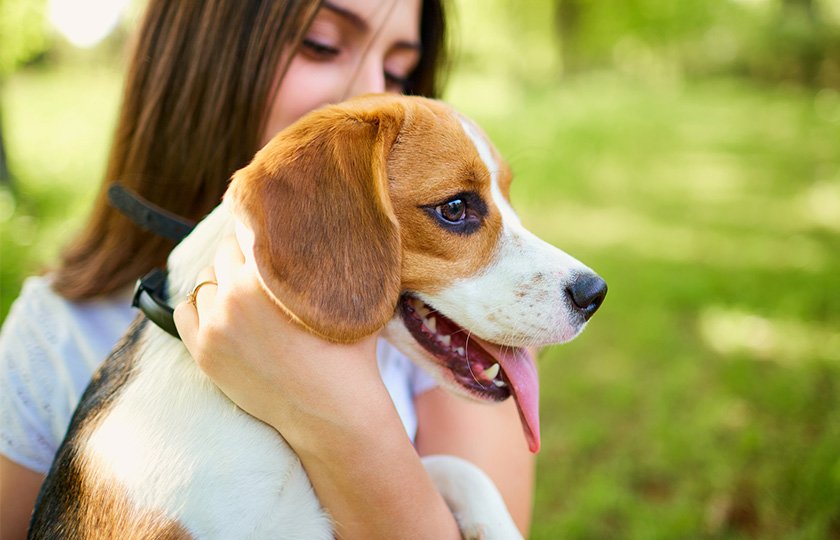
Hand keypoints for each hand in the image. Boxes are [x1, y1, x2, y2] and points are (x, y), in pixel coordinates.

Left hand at [173, 236, 387, 447]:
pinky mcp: (203, 352)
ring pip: (206, 278)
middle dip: (246, 255)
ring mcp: (215, 325)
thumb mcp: (351, 297)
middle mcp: (236, 294)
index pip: (252, 228)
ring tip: (250, 294)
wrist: (331, 416)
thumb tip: (333, 228)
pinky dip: (202, 305)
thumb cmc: (348, 356)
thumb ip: (334, 259)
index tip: (274, 231)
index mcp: (270, 274)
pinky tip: (225, 311)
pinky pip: (186, 309)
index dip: (266, 227)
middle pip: (227, 251)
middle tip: (267, 267)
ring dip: (224, 280)